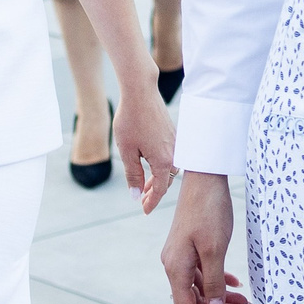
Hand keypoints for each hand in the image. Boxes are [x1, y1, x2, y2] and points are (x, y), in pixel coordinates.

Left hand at [113, 86, 178, 214]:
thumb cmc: (131, 121)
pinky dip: (161, 166)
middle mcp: (175, 154)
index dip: (151, 202)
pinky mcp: (174, 134)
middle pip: (167, 181)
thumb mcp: (127, 151)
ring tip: (143, 186)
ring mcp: (176, 143)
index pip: (159, 190)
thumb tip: (134, 195)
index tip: (144, 211)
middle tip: (142, 202)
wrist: (141, 92)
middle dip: (154, 192)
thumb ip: (132, 175)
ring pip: (170, 169)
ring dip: (158, 179)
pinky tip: (151, 166)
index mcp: (164, 161)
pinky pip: (171, 157)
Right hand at [161, 171, 251, 303]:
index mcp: (175, 268)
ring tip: (245, 302)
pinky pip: (203, 272)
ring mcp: (182, 255)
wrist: (205, 178)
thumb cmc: (209, 211)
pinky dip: (219, 280)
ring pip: (201, 286)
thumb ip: (215, 283)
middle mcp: (174, 264)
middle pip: (195, 300)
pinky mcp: (190, 246)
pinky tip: (236, 283)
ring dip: (222, 296)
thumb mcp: (215, 250)